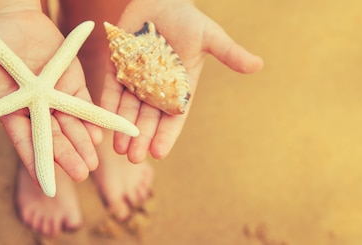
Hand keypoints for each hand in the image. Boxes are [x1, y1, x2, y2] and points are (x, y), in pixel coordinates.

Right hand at [0, 6, 101, 181]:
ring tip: (92, 164)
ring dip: (82, 144)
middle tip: (79, 175)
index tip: (45, 184)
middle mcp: (35, 109)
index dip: (34, 162)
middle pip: (52, 138)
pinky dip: (91, 119)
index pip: (25, 142)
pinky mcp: (71, 82)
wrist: (12, 18)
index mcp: (11, 110)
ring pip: (70, 125)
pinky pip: (83, 104)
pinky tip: (100, 136)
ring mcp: (55, 96)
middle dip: (65, 156)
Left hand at [100, 0, 263, 162]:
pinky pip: (112, 90)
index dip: (166, 135)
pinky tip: (103, 123)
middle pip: (148, 118)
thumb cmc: (188, 18)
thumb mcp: (210, 36)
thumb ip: (229, 53)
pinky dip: (108, 106)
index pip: (174, 117)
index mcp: (180, 86)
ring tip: (117, 149)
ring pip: (129, 109)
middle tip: (133, 157)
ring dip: (123, 129)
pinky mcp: (118, 67)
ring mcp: (137, 79)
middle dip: (141, 138)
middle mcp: (158, 88)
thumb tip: (259, 65)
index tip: (158, 153)